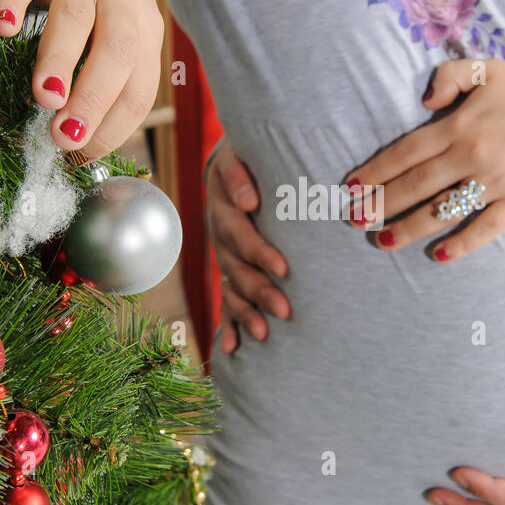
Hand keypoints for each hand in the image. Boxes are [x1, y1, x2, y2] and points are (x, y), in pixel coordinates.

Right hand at [0, 0, 163, 158]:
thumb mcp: (115, 32)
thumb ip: (103, 80)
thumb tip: (75, 149)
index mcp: (144, 30)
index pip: (139, 88)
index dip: (114, 126)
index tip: (80, 156)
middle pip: (118, 50)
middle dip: (94, 97)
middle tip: (65, 135)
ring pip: (76, 14)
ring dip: (60, 58)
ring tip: (45, 97)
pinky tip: (2, 27)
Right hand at [206, 139, 291, 353]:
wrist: (235, 165)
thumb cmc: (249, 159)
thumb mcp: (238, 155)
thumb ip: (239, 173)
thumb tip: (248, 202)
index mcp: (223, 211)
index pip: (240, 236)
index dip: (259, 252)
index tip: (283, 269)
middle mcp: (219, 238)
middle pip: (237, 270)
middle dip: (260, 292)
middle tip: (285, 310)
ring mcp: (223, 258)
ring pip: (231, 290)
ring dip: (246, 314)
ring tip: (264, 335)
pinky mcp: (229, 271)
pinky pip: (225, 301)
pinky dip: (228, 325)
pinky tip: (231, 348)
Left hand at [344, 60, 504, 260]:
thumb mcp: (487, 69)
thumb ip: (449, 76)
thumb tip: (424, 100)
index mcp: (458, 126)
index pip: (405, 153)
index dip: (375, 171)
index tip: (352, 186)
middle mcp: (470, 156)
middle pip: (414, 186)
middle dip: (380, 204)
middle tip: (354, 220)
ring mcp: (494, 183)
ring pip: (442, 211)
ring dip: (408, 229)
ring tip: (383, 242)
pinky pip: (484, 229)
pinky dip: (461, 244)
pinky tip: (439, 256)